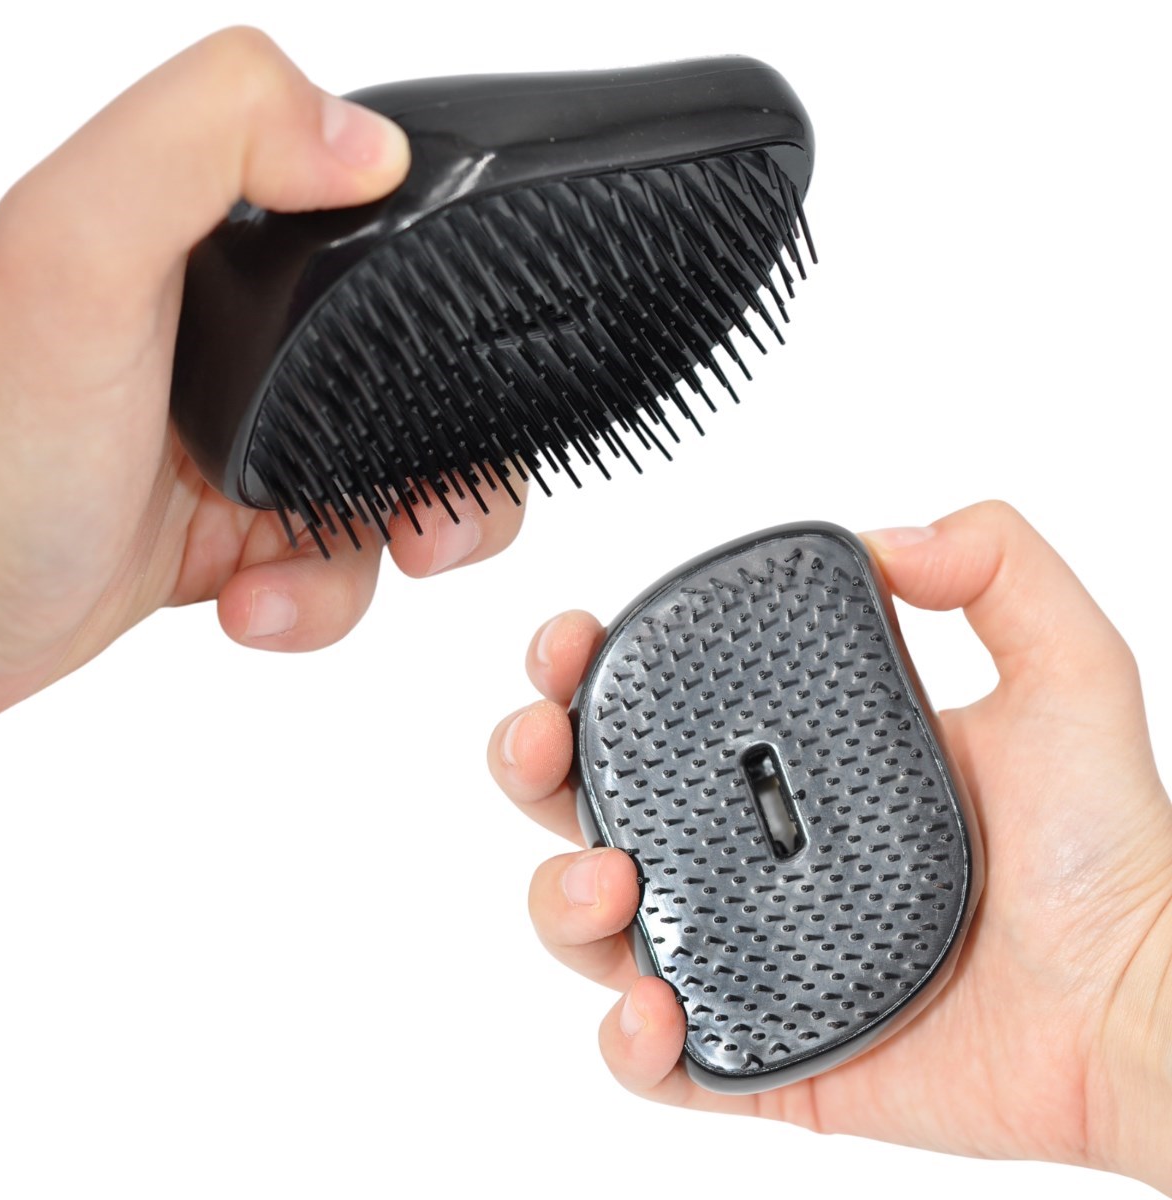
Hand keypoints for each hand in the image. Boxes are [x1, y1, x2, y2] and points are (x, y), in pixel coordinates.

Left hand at [0, 27, 524, 727]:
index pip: (397, 256)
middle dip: (452, 475)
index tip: (464, 400)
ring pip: (399, 492)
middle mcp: (253, 341)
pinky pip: (344, 564)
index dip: (456, 326)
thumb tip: (368, 142)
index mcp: (229, 251)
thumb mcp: (72, 252)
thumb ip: (204, 140)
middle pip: (426, 390)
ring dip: (378, 558)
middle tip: (425, 527)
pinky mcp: (252, 526)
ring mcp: (259, 439)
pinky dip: (318, 601)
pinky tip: (251, 603)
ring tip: (289, 584)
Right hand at [488, 500, 1171, 1191]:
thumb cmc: (1107, 853)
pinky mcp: (758, 1051)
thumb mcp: (1069, 672)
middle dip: (528, 763)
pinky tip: (654, 1011)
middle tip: (542, 746)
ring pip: (592, 924)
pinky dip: (624, 1040)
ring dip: (559, 898)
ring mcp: (741, 947)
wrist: (1137, 1005)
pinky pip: (652, 1057)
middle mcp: (746, 846)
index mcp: (787, 759)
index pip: (654, 704)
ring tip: (610, 883)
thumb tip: (890, 538)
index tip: (573, 642)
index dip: (584, 666)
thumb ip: (1000, 567)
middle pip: (586, 801)